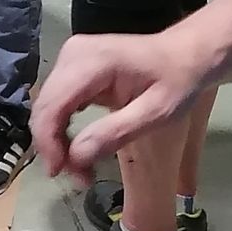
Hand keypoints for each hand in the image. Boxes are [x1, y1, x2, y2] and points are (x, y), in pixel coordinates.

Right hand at [29, 25, 210, 179]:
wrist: (187, 54)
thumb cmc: (178, 81)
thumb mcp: (157, 112)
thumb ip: (116, 132)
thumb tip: (77, 157)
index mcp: (93, 61)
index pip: (52, 105)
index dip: (48, 143)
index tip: (61, 173)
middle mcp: (73, 54)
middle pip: (44, 107)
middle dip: (54, 147)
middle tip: (79, 176)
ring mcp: (71, 57)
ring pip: (47, 107)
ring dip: (57, 141)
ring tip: (81, 167)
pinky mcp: (73, 66)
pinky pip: (57, 102)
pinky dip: (62, 128)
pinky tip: (78, 146)